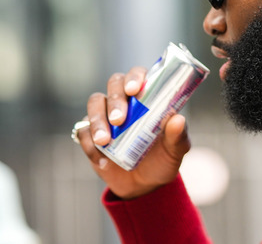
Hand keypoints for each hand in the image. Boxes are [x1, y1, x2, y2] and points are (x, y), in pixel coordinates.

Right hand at [75, 67, 191, 198]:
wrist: (144, 186)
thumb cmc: (163, 159)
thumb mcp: (175, 150)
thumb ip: (178, 136)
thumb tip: (178, 119)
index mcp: (147, 96)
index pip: (139, 75)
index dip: (134, 77)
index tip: (134, 89)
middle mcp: (125, 100)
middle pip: (114, 84)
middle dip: (115, 100)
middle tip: (119, 119)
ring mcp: (105, 115)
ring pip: (95, 103)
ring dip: (97, 121)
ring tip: (104, 142)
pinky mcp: (90, 134)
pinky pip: (83, 131)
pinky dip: (89, 145)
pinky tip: (103, 161)